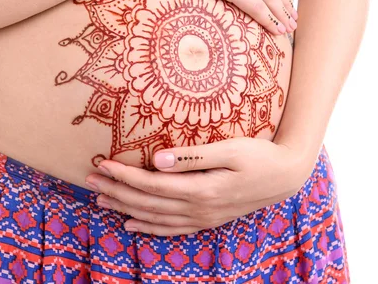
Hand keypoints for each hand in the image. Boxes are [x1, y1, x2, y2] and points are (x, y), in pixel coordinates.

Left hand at [84, 137, 312, 236]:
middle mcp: (198, 208)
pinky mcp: (207, 220)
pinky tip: (132, 225)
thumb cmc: (259, 155)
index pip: (151, 184)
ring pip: (154, 217)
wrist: (287, 176)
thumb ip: (193, 155)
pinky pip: (171, 229)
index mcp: (201, 189)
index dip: (124, 176)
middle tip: (90, 180)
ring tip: (101, 200)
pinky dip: (149, 228)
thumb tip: (158, 159)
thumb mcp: (230, 149)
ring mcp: (202, 218)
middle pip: (146, 202)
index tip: (102, 164)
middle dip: (116, 191)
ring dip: (125, 208)